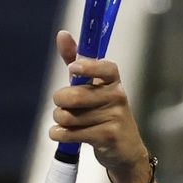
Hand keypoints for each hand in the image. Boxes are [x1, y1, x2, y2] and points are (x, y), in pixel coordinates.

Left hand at [49, 30, 152, 182]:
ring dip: (59, 121)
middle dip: (59, 103)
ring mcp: (115, 117)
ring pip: (67, 116)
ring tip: (70, 123)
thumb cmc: (101, 112)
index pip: (106, 68)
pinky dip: (59, 134)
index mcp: (113, 81)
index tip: (72, 68)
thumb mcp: (91, 86)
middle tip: (63, 107)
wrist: (123, 149)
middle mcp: (117, 96)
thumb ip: (76, 61)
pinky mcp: (107, 136)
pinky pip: (68, 133)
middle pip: (72, 96)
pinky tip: (64, 134)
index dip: (88, 66)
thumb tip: (62, 33)